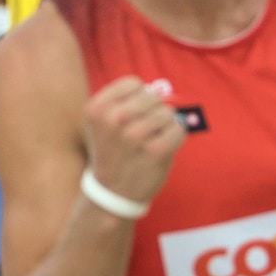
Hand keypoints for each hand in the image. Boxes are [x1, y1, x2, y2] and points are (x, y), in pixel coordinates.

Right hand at [82, 76, 185, 209]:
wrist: (112, 192)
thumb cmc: (111, 151)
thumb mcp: (101, 123)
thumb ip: (124, 101)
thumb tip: (163, 90)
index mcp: (96, 108)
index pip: (133, 84)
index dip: (138, 98)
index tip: (130, 115)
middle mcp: (113, 119)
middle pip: (152, 97)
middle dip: (153, 112)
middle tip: (140, 132)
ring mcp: (135, 135)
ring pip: (167, 112)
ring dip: (164, 126)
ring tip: (149, 141)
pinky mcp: (157, 150)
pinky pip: (179, 129)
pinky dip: (175, 137)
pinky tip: (160, 149)